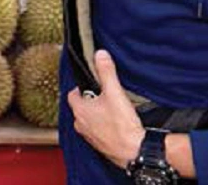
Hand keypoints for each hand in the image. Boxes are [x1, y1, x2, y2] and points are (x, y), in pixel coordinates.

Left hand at [67, 49, 146, 168]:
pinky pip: (96, 133)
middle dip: (89, 101)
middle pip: (80, 108)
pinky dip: (102, 128)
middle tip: (103, 97)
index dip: (80, 88)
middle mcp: (80, 125)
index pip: (72, 95)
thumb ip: (106, 72)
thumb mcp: (115, 93)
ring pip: (87, 121)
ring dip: (95, 115)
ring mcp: (89, 137)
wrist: (135, 151)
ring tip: (110, 111)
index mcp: (80, 111)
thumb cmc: (123, 125)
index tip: (90, 85)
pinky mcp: (99, 146)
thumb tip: (100, 55)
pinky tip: (114, 125)